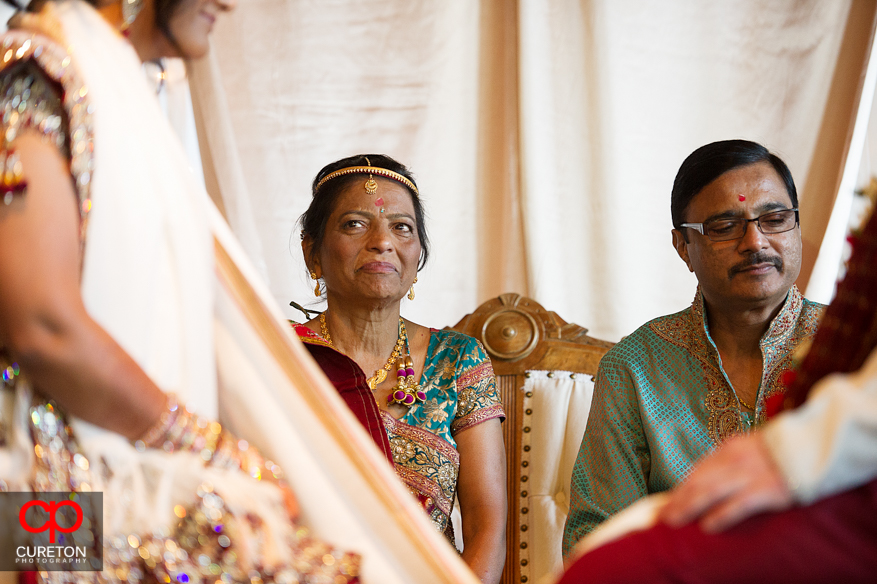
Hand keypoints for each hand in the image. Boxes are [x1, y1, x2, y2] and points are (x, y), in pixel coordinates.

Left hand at [659, 433, 792, 531]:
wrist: (814, 448)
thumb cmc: (779, 455)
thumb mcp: (748, 451)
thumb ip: (727, 465)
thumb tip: (703, 485)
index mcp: (729, 449)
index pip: (697, 471)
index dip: (680, 489)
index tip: (665, 503)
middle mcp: (735, 459)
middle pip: (698, 481)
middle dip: (677, 500)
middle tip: (662, 516)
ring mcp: (750, 474)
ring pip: (711, 492)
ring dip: (689, 507)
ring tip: (674, 521)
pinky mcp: (767, 489)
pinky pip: (739, 504)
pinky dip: (721, 515)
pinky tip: (708, 526)